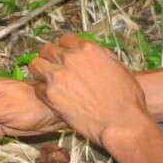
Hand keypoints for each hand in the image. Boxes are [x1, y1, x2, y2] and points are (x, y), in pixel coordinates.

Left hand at [27, 35, 151, 150]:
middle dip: (50, 58)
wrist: (122, 122)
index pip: (65, 39)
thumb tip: (93, 54)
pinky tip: (52, 97)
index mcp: (88, 49)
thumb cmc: (126, 99)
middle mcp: (70, 59)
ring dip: (40, 71)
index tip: (65, 55)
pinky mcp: (51, 95)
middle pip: (47, 50)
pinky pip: (37, 87)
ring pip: (35, 65)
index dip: (64, 48)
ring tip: (47, 80)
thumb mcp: (118, 67)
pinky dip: (42, 91)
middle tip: (53, 67)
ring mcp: (58, 76)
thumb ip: (100, 57)